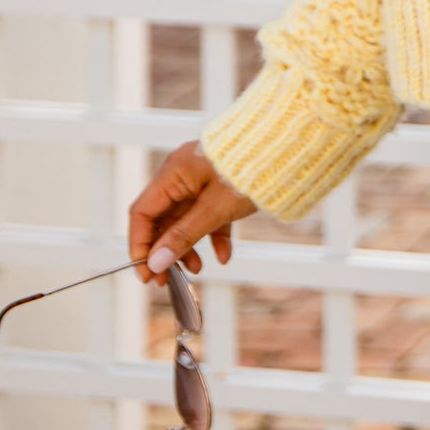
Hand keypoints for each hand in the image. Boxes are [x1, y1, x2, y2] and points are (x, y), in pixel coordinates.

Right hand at [128, 140, 257, 281]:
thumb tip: (156, 263)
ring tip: (197, 269)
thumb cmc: (251, 170)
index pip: (142, 213)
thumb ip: (183, 236)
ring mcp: (202, 180)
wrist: (289, 149)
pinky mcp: (221, 187)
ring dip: (188, 246)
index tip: (146, 273)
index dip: (140, 245)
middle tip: (167, 280)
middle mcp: (183, 174)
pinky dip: (213, 235)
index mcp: (173, 173)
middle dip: (165, 251)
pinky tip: (223, 256)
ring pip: (186, 219)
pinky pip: (210, 215)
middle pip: (163, 219)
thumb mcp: (214, 209)